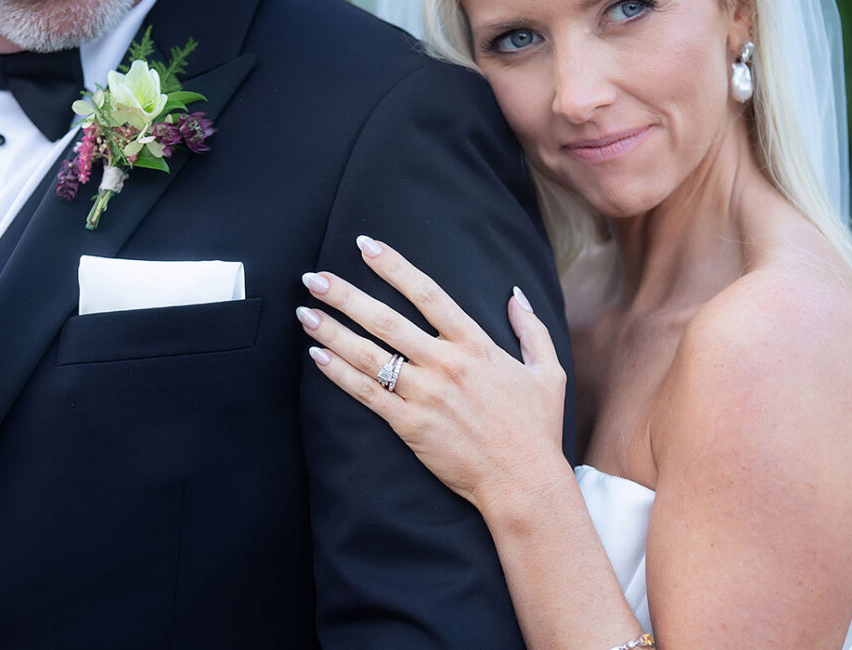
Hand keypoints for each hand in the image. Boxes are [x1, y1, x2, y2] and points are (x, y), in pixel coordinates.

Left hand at [297, 235, 567, 512]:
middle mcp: (446, 364)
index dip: (393, 266)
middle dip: (345, 295)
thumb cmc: (537, 431)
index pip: (428, 294)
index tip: (365, 246)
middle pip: (385, 319)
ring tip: (303, 313)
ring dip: (332, 331)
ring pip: (369, 355)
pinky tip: (317, 356)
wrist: (524, 482)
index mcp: (476, 345)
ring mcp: (425, 395)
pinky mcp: (410, 425)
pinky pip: (367, 394)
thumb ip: (531, 329)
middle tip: (313, 278)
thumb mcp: (547, 372)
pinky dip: (339, 374)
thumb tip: (515, 295)